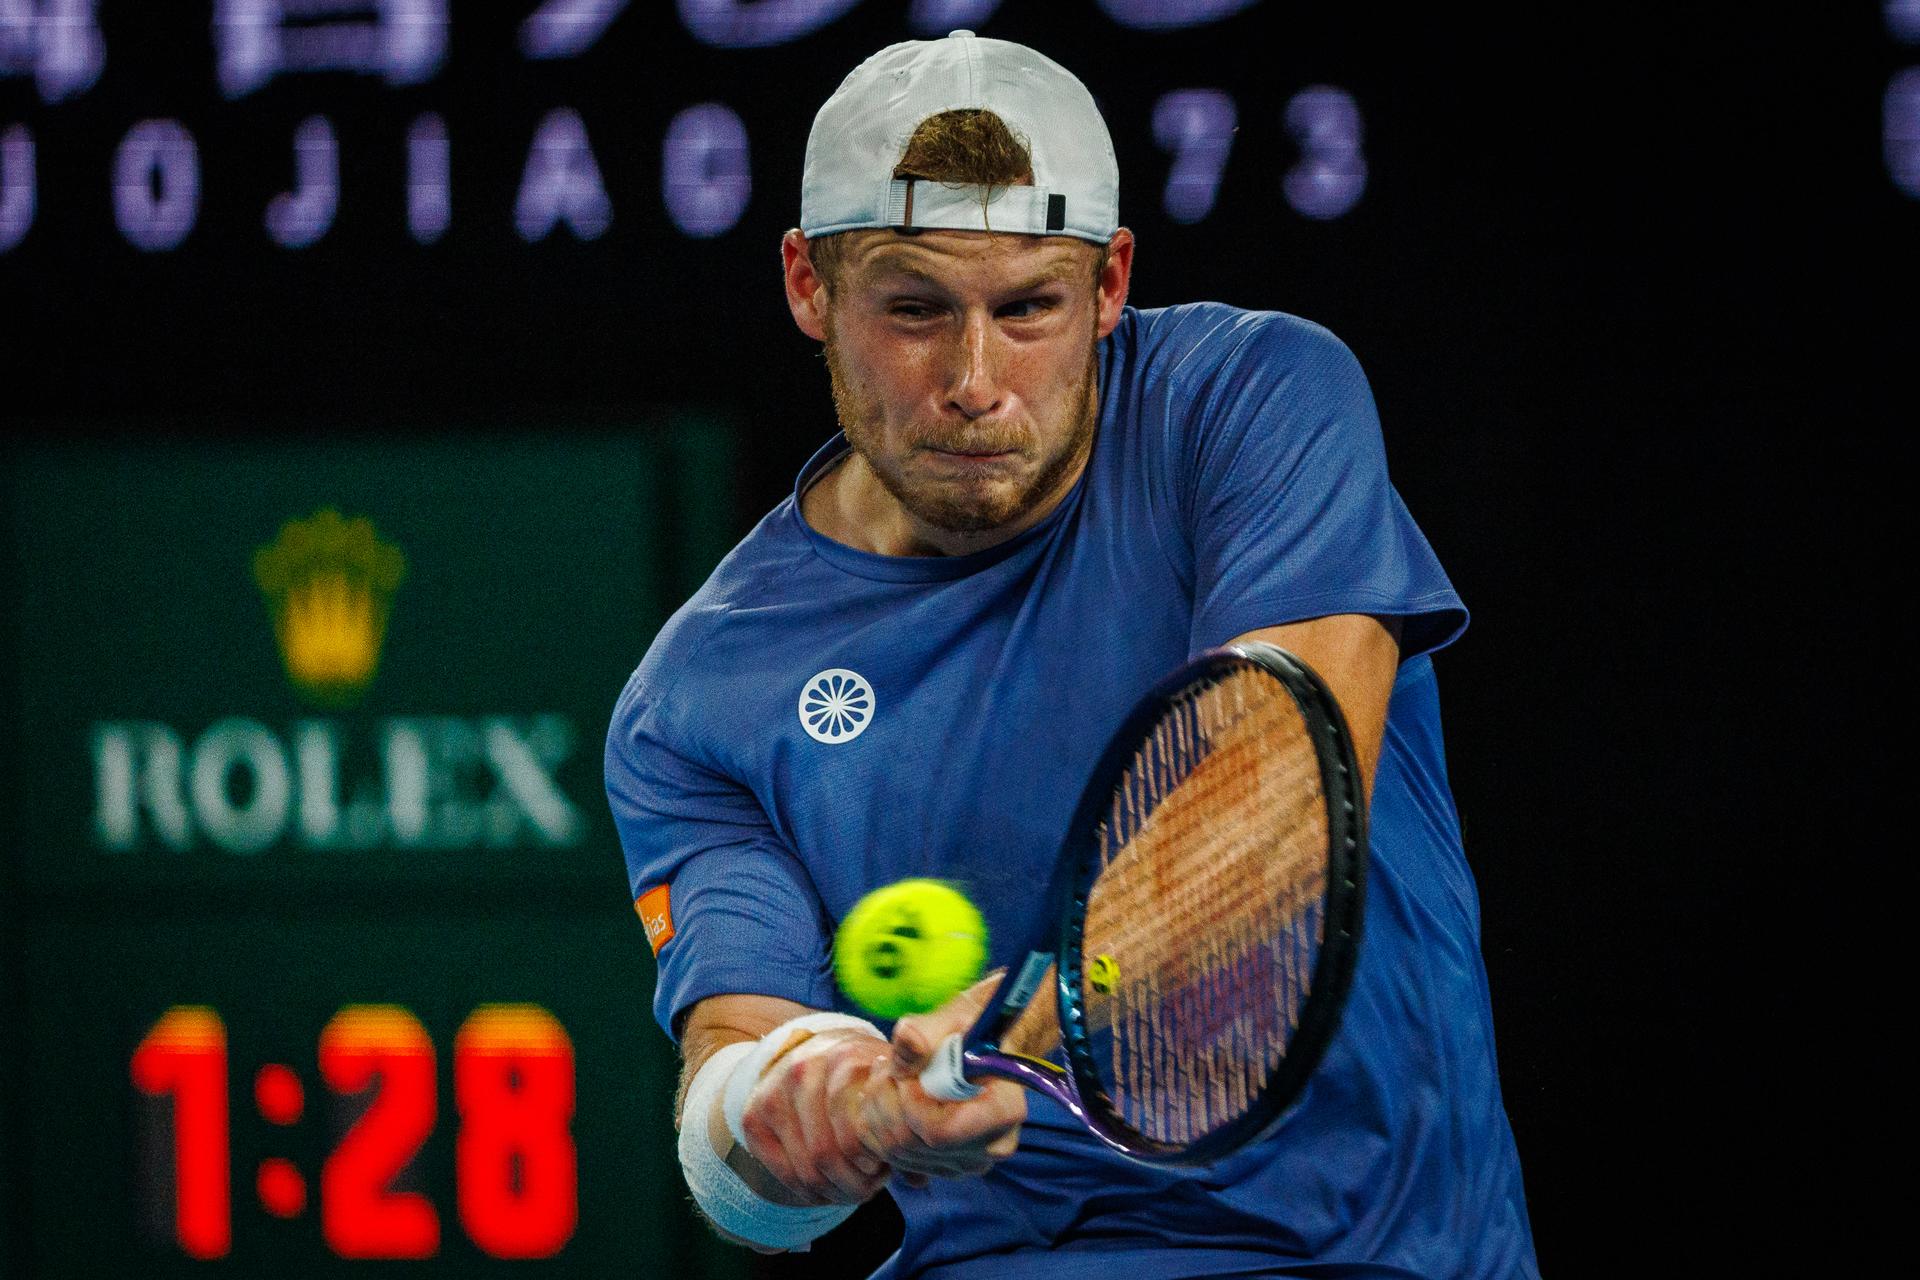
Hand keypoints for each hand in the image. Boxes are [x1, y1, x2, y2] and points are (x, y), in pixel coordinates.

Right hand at [729, 1028, 895, 1206]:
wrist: (816, 1049)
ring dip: (834, 1191)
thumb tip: (920, 1178)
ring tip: (853, 1186)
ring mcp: (774, 1092)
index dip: (875, 1167)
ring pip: (807, 1170)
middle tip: (871, 1186)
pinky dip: (808, 1193)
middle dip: (855, 1184)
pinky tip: (826, 1188)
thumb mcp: (889, 1083)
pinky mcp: (754, 1115)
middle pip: (828, 1156)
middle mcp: (803, 1072)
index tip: (886, 1170)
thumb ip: (905, 1122)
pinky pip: (783, 1173)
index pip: (856, 1137)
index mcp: (843, 1060)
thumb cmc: (863, 1076)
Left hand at [854, 983, 1026, 1187]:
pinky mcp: (944, 1167)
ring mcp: (967, 1162)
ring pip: (899, 1154)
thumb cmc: (971, 1029)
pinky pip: (896, 1161)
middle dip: (885, 1103)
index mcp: (1003, 1112)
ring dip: (877, 1112)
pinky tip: (884, 1100)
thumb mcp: (953, 1017)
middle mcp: (990, 1147)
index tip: (901, 1070)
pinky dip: (879, 1131)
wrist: (981, 1047)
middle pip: (914, 1145)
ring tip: (884, 1076)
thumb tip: (905, 1038)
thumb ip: (926, 1030)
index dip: (909, 1103)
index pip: (940, 1132)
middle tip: (883, 1066)